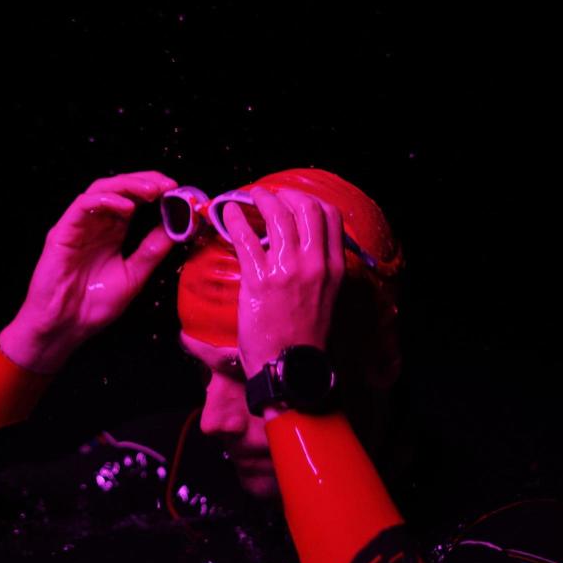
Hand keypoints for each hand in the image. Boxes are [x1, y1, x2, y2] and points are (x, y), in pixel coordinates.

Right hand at [0, 171, 177, 372]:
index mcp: (112, 233)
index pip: (133, 199)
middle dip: (144, 181)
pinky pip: (82, 205)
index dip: (154, 190)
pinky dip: (106, 200)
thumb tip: (176, 227)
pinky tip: (127, 208)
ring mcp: (78, 225)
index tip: (177, 191)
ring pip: (101, 189)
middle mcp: (95, 224)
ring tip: (152, 190)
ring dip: (128, 185)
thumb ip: (152, 250)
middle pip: (119, 188)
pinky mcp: (62, 231)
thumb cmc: (94, 305)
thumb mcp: (134, 275)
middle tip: (167, 185)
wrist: (66, 326)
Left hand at [224, 188, 345, 377]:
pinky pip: (245, 238)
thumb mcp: (327, 299)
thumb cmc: (305, 338)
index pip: (330, 216)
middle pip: (305, 208)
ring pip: (276, 216)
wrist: (290, 367)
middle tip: (268, 194)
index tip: (293, 200)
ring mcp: (287, 270)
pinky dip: (235, 220)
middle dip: (284, 194)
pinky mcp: (259, 280)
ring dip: (260, 200)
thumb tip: (305, 250)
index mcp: (334, 267)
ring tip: (249, 197)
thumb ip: (321, 272)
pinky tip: (228, 214)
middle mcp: (314, 264)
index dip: (309, 200)